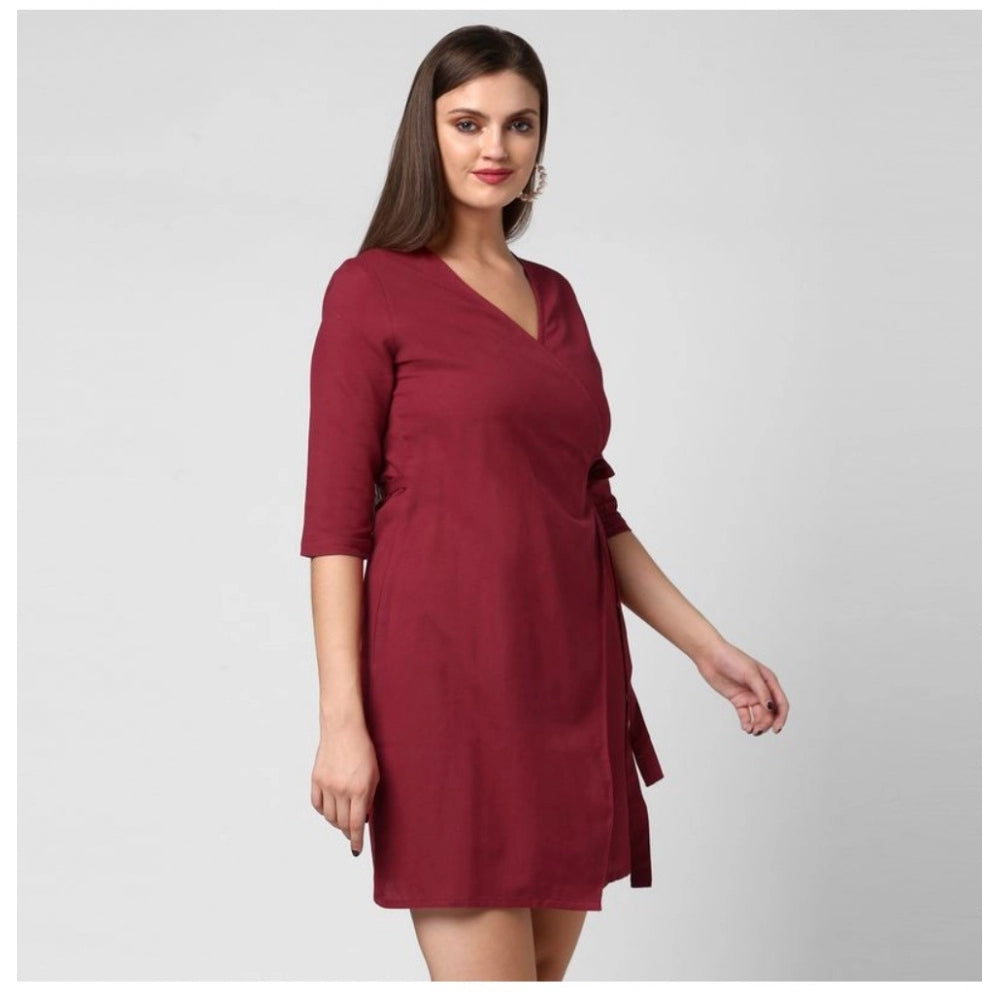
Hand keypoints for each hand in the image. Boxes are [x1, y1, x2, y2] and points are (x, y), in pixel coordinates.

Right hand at [310, 717, 379, 854]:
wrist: (343, 729)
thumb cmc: (363, 749)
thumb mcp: (374, 774)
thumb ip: (369, 797)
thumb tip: (363, 817)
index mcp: (359, 789)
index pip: (356, 824)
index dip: (356, 840)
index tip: (356, 850)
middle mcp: (341, 790)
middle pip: (341, 823)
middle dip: (347, 832)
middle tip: (351, 833)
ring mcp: (326, 785)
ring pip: (328, 816)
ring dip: (335, 822)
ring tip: (342, 820)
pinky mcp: (315, 779)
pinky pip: (317, 804)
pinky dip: (323, 811)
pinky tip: (329, 810)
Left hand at [694, 639, 788, 734]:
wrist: (710, 656)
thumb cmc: (732, 658)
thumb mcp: (750, 673)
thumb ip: (762, 691)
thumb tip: (771, 707)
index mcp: (769, 681)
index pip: (781, 703)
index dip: (781, 717)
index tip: (776, 729)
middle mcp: (761, 690)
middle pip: (770, 713)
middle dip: (766, 724)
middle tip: (757, 730)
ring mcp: (749, 695)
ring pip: (759, 716)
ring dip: (757, 725)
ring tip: (750, 730)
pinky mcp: (738, 699)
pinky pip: (745, 715)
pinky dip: (747, 723)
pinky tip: (745, 727)